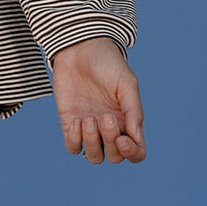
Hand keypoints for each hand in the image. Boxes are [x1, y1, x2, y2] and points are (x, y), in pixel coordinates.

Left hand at [51, 37, 145, 163]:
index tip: (123, 139)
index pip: (136, 151)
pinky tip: (76, 121)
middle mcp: (110, 128)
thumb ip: (133, 111)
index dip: (132, 153)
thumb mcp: (126, 84)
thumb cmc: (108, 64)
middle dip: (110, 141)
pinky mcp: (70, 123)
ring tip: (88, 118)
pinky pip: (73, 147)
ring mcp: (90, 128)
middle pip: (115, 156)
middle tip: (105, 116)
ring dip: (92, 143)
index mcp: (128, 120)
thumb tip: (136, 138)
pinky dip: (75, 140)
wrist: (79, 49)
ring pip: (95, 156)